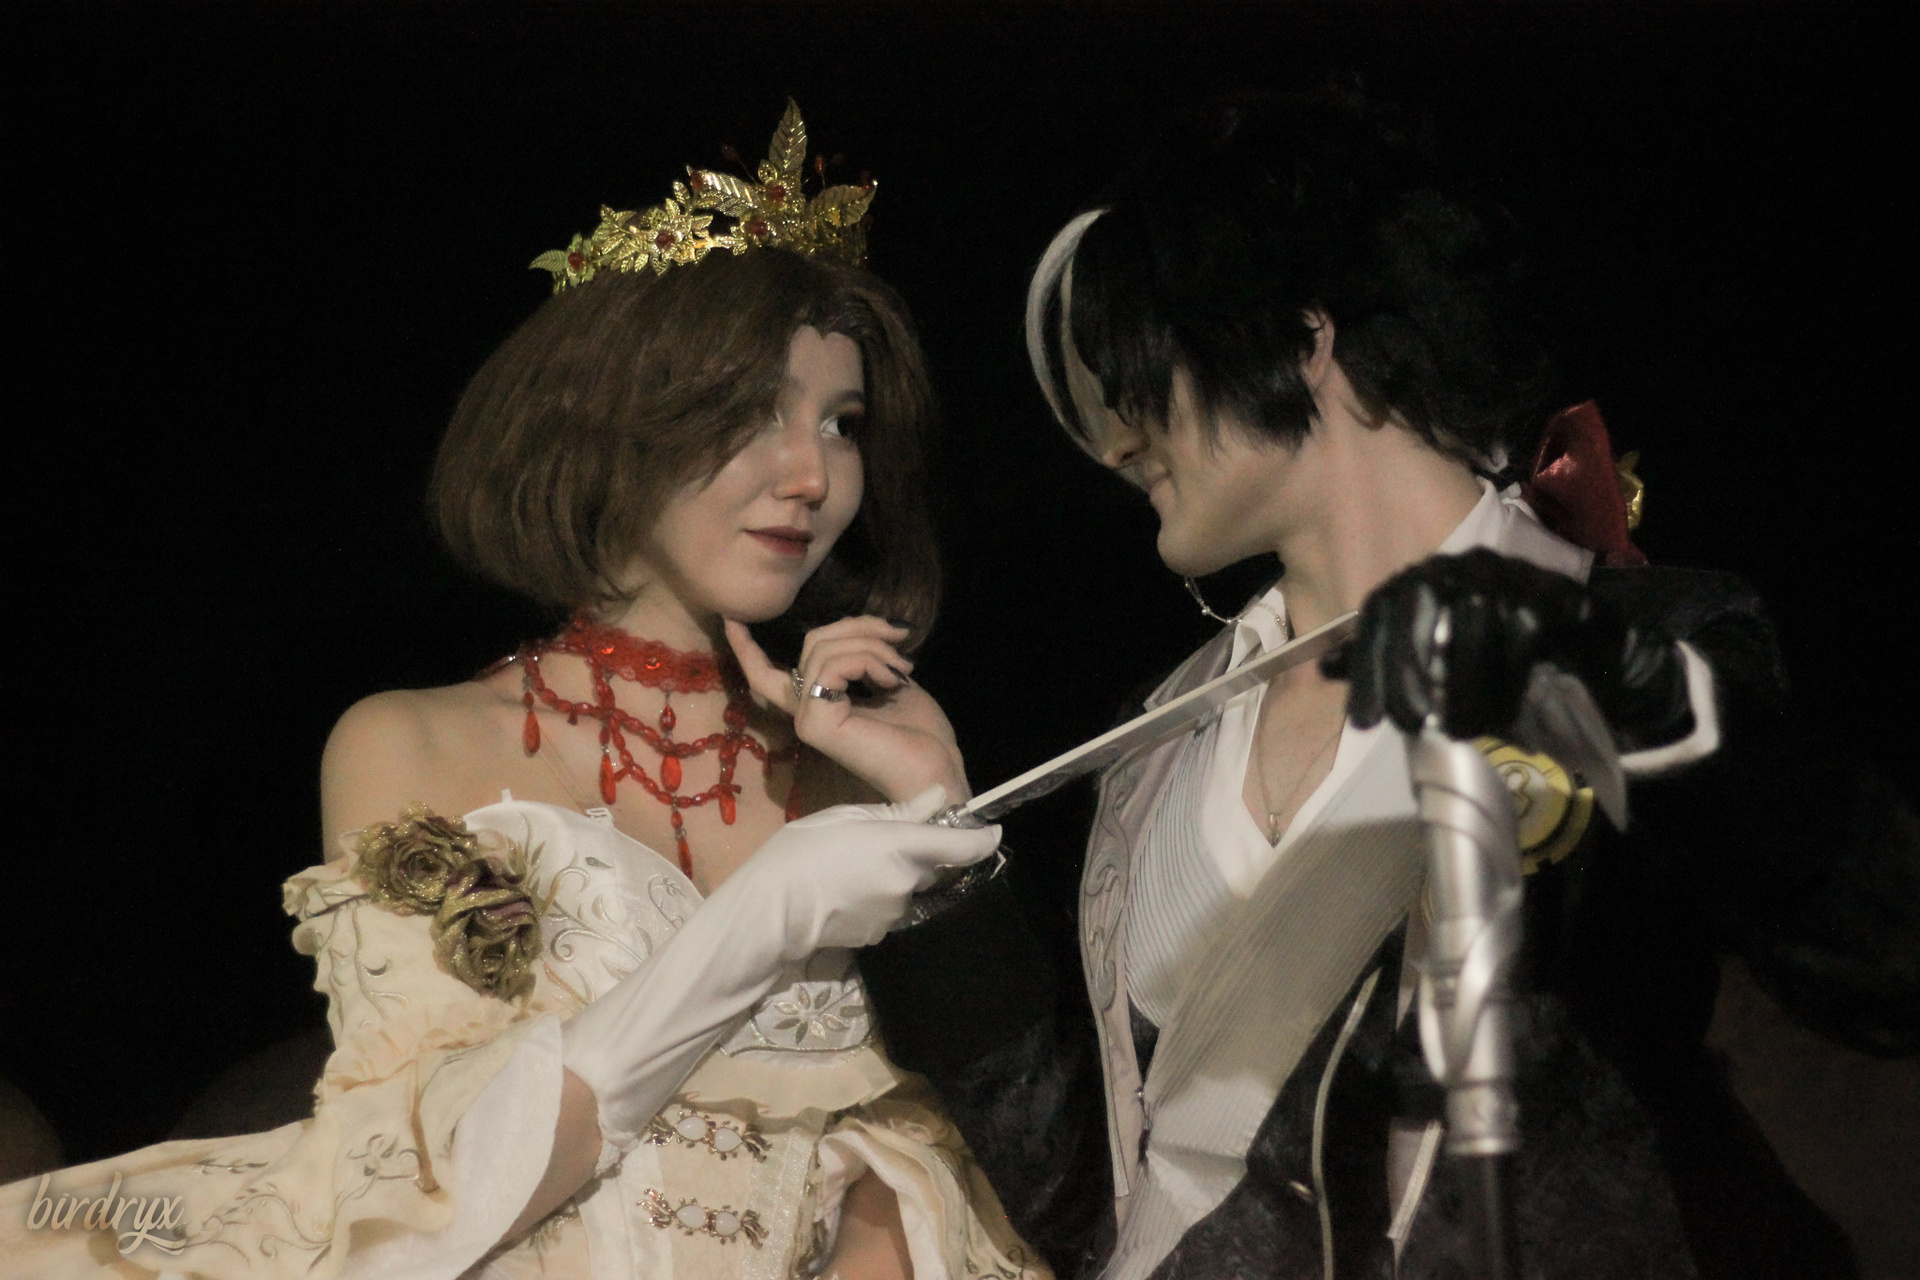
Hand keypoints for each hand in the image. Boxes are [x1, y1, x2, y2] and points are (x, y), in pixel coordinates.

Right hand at [726, 617, 970, 803]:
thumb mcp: (891, 679)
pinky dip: (869, 661)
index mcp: (818, 703)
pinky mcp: (816, 723)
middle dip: (859, 627)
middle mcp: (804, 712)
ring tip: (903, 667)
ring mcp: (807, 719)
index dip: (746, 648)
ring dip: (872, 646)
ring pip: (823, 649)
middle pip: (812, 643)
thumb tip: (865, 626)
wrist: (937, 772)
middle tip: (900, 637)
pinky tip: (893, 681)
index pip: (766, 675)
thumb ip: (866, 655)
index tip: (732, 618)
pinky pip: (834, 665)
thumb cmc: (921, 735)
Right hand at [726, 785, 1000, 955]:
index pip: (963, 846)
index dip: (982, 838)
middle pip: (929, 865)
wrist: (772, 908)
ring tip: (849, 867)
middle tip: (875, 839)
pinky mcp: (879, 935)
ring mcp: (895, 913)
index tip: (992, 832)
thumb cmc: (804, 849)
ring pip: (906, 887)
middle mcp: (909, 882)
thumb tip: (937, 798)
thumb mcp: (848, 817)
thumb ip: (899, 811)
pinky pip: (887, 909)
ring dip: (892, 876)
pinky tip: (843, 893)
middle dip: (915, 853)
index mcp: (904, 846)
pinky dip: (875, 899)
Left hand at [1322, 548, 1693, 751]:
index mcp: (1422, 578)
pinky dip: (1509, 676)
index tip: (1364, 722)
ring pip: (1473, 620)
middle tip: (1414, 727)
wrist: (1587, 653)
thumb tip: (1324, 667)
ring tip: (1461, 729)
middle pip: (1418, 608)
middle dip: (1409, 674)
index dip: (1366, 668)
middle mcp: (1458, 565)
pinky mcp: (1553, 591)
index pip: (1380, 611)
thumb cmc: (1500, 660)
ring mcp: (1507, 573)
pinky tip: (1505, 714)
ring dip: (1464, 683)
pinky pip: (1524, 631)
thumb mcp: (1438, 663)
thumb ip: (1383, 659)